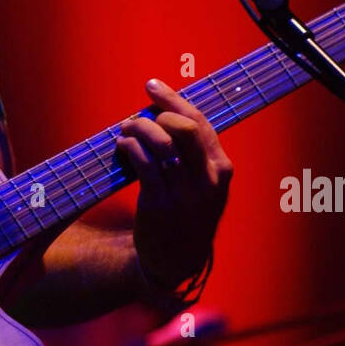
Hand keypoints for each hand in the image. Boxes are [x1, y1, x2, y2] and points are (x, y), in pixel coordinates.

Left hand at [116, 79, 232, 288]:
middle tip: (140, 116)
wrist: (176, 259)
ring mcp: (184, 194)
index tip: (152, 86)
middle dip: (159, 112)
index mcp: (221, 169)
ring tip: (126, 129)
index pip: (200, 122)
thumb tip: (164, 109)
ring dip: (138, 128)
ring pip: (161, 144)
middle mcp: (207, 180)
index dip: (174, 99)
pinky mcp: (159, 205)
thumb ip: (195, 152)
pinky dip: (130, 147)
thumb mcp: (205, 184)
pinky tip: (123, 145)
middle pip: (186, 128)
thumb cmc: (188, 212)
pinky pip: (144, 164)